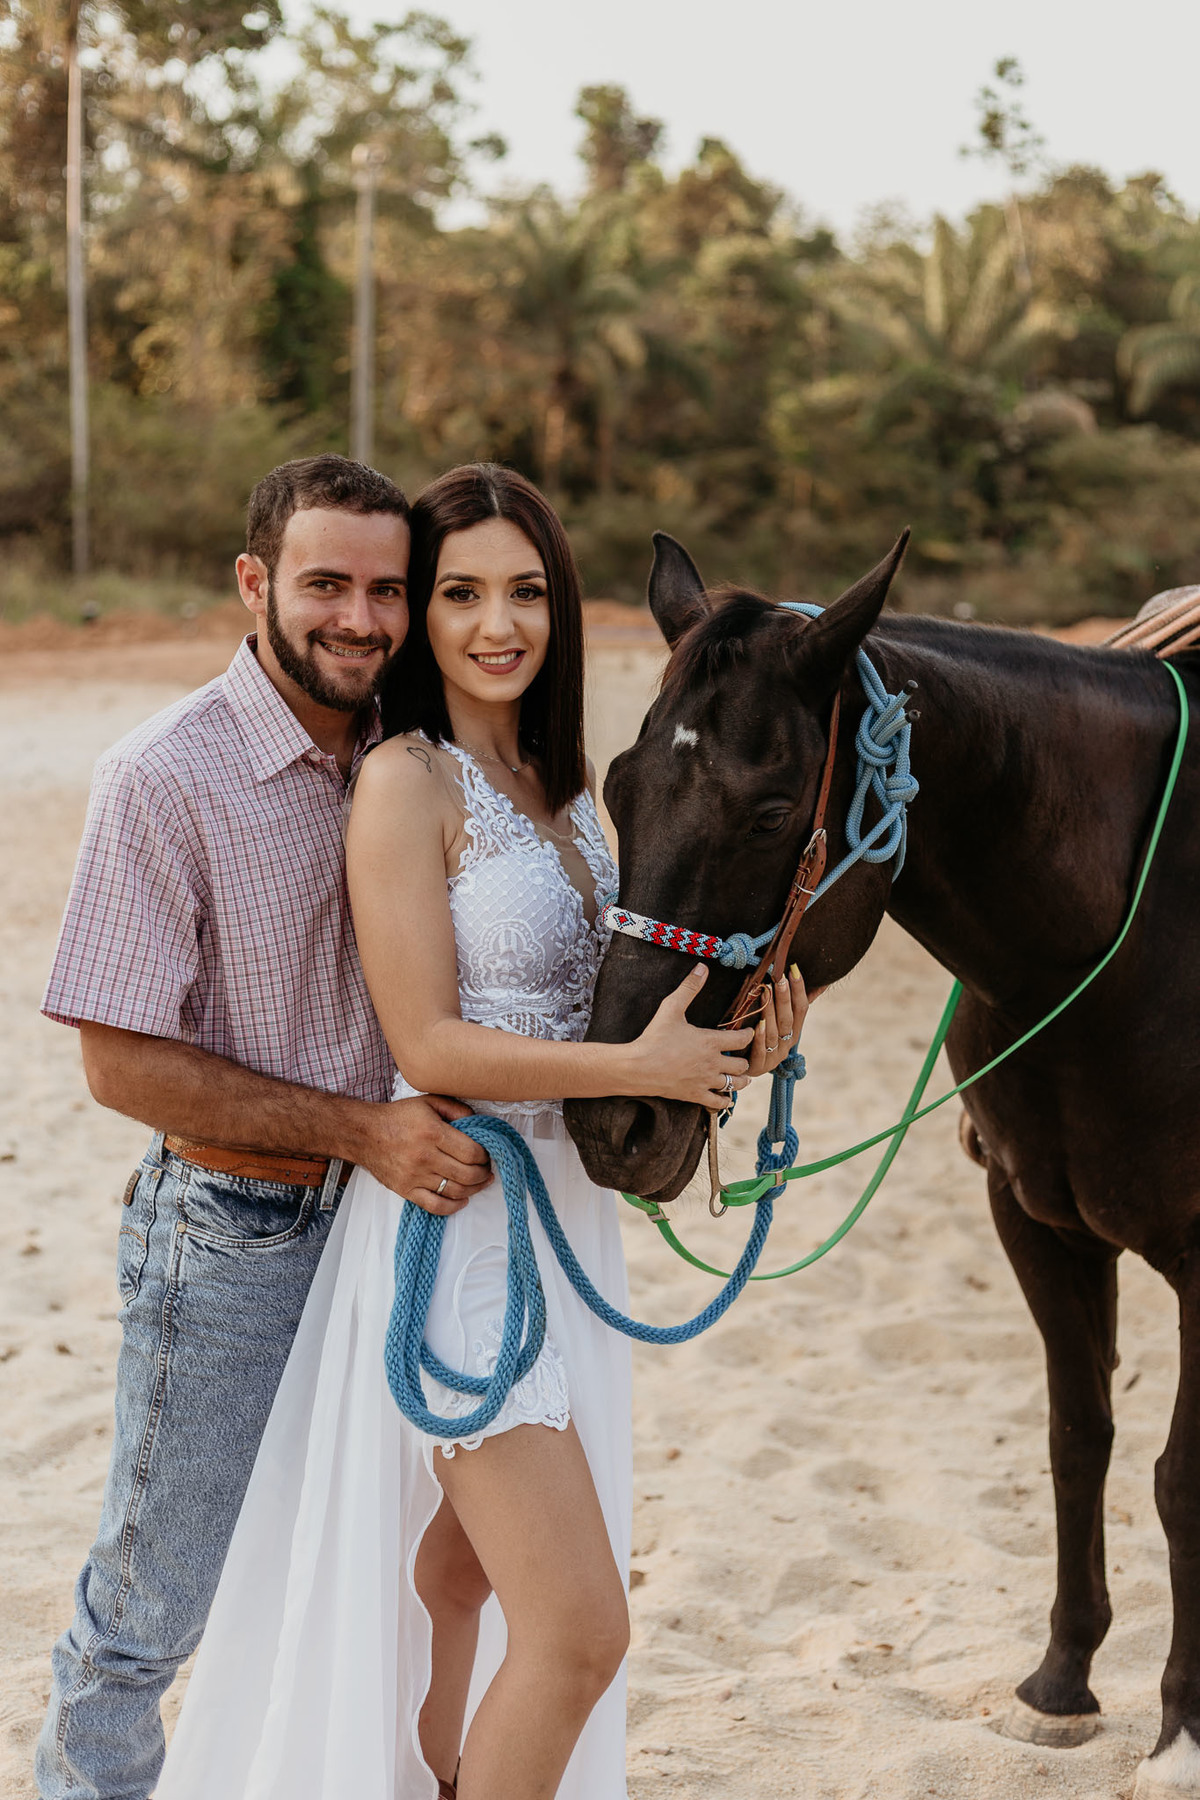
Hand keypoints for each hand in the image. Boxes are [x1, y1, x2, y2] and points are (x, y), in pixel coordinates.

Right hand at [357, 1093, 491, 1213]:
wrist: (364, 1134)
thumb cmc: (398, 1117)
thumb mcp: (429, 1102)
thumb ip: (457, 1110)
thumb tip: (478, 1124)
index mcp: (433, 1133)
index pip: (471, 1152)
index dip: (485, 1156)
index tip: (487, 1154)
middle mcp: (424, 1157)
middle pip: (467, 1174)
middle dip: (483, 1174)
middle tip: (487, 1170)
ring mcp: (414, 1176)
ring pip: (454, 1191)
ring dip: (474, 1190)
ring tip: (479, 1183)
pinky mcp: (406, 1190)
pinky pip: (435, 1206)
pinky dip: (453, 1207)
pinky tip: (462, 1200)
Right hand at [626, 965, 753, 1111]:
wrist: (637, 1067)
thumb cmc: (654, 1037)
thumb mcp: (671, 1007)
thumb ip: (689, 988)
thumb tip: (702, 967)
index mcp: (711, 1041)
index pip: (742, 1039)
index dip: (748, 1034)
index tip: (747, 1031)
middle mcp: (713, 1063)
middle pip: (742, 1064)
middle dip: (744, 1058)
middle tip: (741, 1054)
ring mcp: (705, 1081)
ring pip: (735, 1084)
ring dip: (740, 1079)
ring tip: (741, 1075)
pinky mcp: (695, 1095)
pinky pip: (719, 1103)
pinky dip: (725, 1100)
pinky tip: (724, 1095)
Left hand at [747, 964, 813, 1077]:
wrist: (744, 1068)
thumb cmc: (763, 1038)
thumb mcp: (780, 1021)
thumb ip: (797, 1003)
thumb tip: (822, 982)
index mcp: (794, 1032)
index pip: (801, 1009)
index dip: (800, 989)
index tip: (794, 969)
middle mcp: (786, 1044)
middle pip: (787, 1019)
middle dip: (785, 997)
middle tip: (779, 977)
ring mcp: (773, 1057)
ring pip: (773, 1032)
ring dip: (770, 1012)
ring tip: (765, 991)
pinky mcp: (758, 1066)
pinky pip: (760, 1051)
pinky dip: (759, 1038)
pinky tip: (757, 1024)